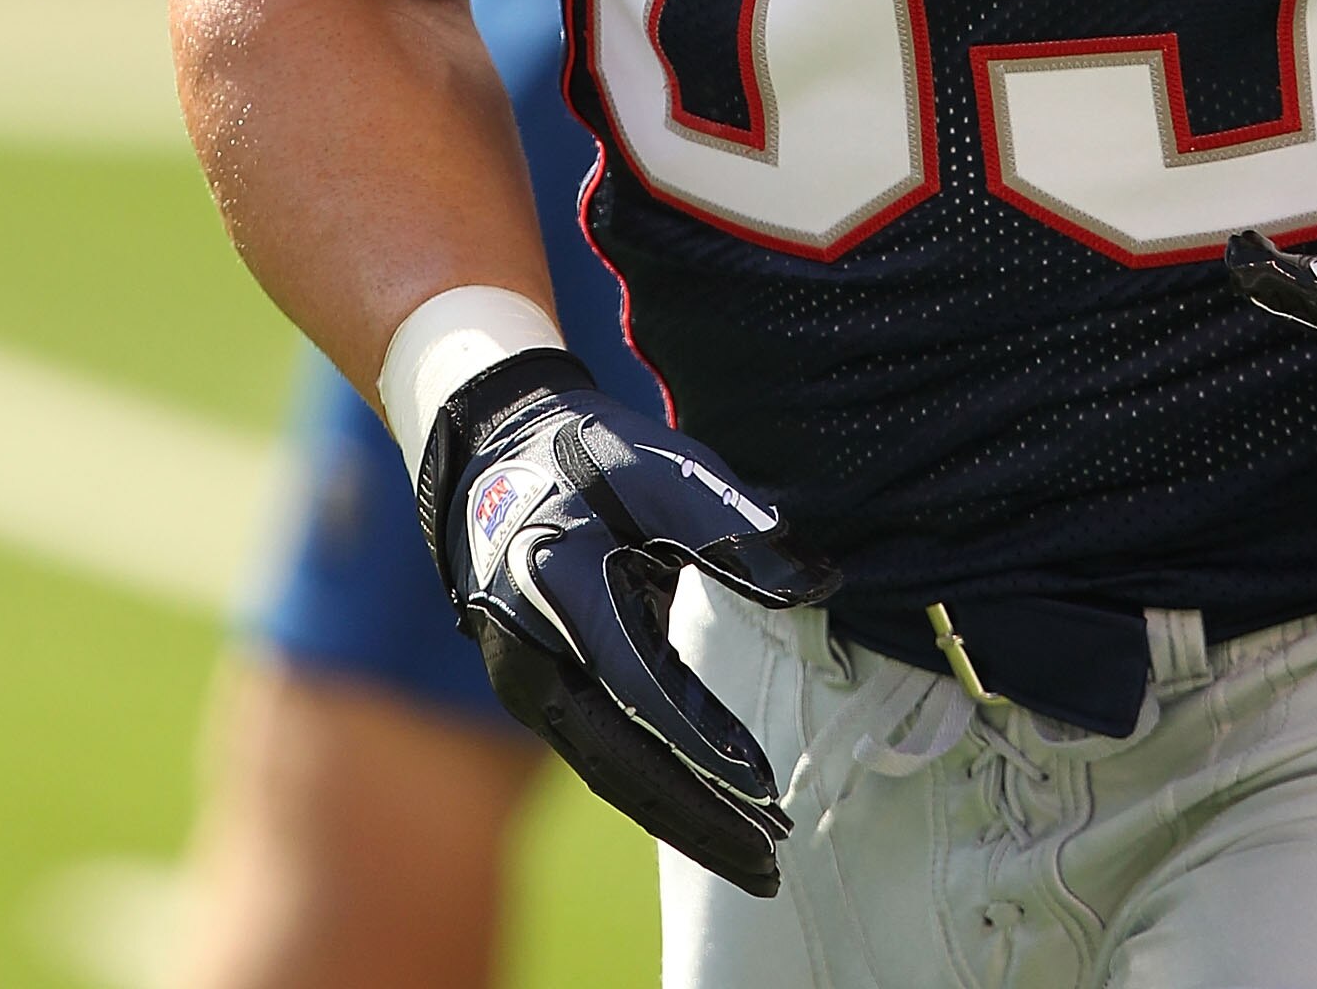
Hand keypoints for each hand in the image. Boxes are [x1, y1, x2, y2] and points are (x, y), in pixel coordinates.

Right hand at [416, 350, 837, 892]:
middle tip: (771, 862)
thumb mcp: (658, 471)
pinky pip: (603, 757)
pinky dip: (657, 795)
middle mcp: (530, 653)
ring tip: (757, 864)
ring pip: (611, 771)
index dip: (699, 735)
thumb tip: (820, 582)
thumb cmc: (587, 455)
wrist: (496, 453)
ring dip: (683, 821)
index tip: (763, 782)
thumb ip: (732, 529)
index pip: (635, 680)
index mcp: (555, 586)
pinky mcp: (544, 696)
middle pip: (618, 757)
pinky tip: (710, 823)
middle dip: (697, 816)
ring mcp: (530, 684)